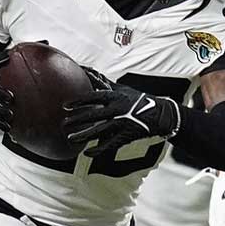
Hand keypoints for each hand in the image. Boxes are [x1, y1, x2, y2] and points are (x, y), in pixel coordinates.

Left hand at [61, 76, 179, 157]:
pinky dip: (99, 149)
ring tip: (71, 138)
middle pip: (94, 115)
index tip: (66, 106)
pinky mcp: (127, 135)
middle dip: (78, 120)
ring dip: (84, 135)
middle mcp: (118, 109)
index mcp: (116, 96)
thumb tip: (89, 72)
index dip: (79, 101)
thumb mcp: (123, 90)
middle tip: (64, 123)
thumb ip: (105, 84)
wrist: (160, 114)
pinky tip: (87, 153)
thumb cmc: (138, 100)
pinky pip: (111, 144)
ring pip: (100, 131)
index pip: (94, 97)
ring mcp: (123, 123)